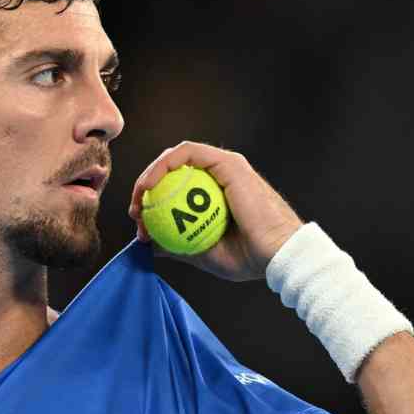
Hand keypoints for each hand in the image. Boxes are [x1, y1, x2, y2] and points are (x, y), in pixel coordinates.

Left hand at [128, 141, 302, 281]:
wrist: (277, 255)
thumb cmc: (249, 258)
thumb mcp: (202, 253)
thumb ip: (176, 245)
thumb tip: (149, 243)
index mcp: (217, 195)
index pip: (176, 188)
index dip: (152, 199)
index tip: (139, 221)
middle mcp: (220, 177)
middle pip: (174, 171)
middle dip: (147, 187)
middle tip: (135, 211)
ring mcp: (224, 167)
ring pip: (177, 158)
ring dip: (151, 175)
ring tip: (139, 199)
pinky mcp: (227, 162)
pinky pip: (187, 154)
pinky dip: (163, 166)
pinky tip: (148, 187)